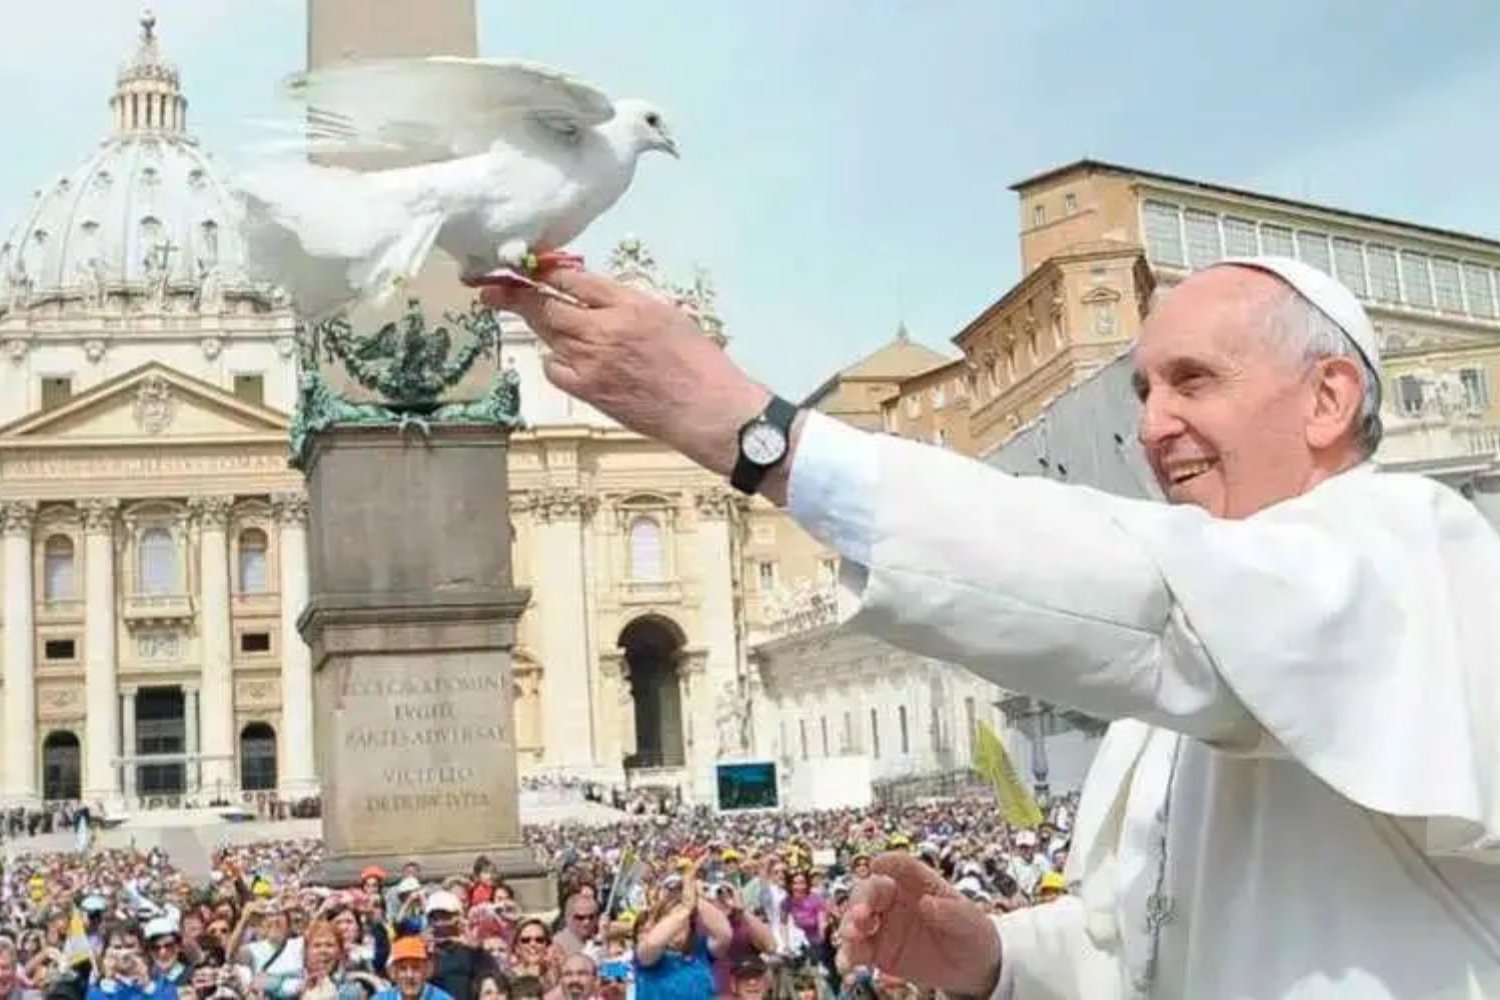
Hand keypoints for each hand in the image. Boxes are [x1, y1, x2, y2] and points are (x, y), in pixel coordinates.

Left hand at [479, 270, 772, 480]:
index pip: (574, 279)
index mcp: (628, 304)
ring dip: (530, 321)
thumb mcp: (668, 315)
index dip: (545, 271)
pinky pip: (555, 368)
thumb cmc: (699, 363)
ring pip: (547, 334)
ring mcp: (592, 362)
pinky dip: (553, 358)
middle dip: (514, 293)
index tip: (526, 265)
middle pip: (547, 305)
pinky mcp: (589, 391)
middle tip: (489, 286)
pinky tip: (561, 356)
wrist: (707, 409)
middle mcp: (604, 329)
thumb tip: (596, 295)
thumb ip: (629, 302)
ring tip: (512, 310)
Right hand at [837, 852, 1001, 996]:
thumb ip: (949, 912)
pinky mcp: (877, 950)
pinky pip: (858, 949)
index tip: (876, 864)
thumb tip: (926, 903)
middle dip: (860, 900)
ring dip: (849, 926)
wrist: (972, 968)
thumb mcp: (968, 922)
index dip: (887, 863)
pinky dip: (849, 953)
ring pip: (857, 919)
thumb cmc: (971, 932)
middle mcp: (895, 899)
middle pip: (870, 891)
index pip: (900, 866)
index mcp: (917, 883)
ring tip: (851, 936)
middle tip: (860, 915)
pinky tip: (847, 963)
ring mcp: (883, 925)